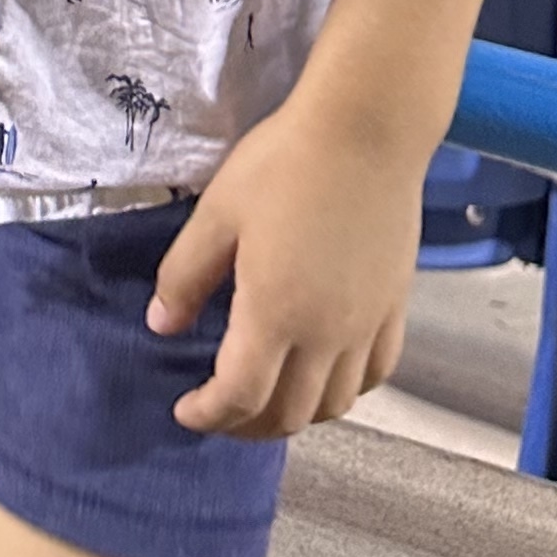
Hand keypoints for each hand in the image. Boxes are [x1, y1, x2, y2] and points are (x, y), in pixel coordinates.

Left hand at [147, 95, 420, 438]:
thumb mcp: (217, 214)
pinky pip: (376, 374)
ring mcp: (367, 325)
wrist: (367, 130)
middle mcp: (326, 335)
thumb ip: (185, 276)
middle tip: (219, 411)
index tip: (185, 411)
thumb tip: (161, 326)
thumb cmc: (284, 164)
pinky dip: (347, 391)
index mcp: (275, 314)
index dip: (209, 415)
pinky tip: (327, 374)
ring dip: (297, 415)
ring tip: (269, 398)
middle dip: (247, 425)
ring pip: (337, 404)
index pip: (240, 397)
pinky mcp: (396, 306)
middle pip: (289, 414)